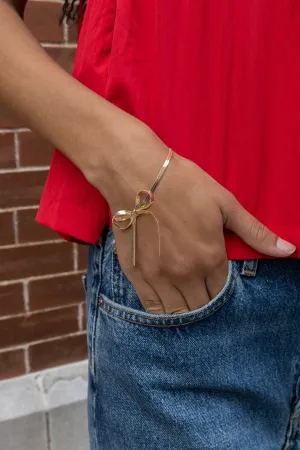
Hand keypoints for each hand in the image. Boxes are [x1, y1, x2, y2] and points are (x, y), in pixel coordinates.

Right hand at [89, 119, 295, 313]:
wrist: (137, 173)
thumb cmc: (184, 184)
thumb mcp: (225, 203)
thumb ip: (255, 232)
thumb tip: (288, 250)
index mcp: (210, 258)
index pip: (221, 293)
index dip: (220, 289)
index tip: (214, 279)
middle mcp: (186, 274)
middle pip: (200, 306)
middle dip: (204, 300)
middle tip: (200, 287)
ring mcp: (159, 276)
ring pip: (177, 311)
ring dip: (184, 308)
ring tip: (184, 296)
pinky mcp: (136, 274)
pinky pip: (151, 306)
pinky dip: (161, 310)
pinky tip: (165, 301)